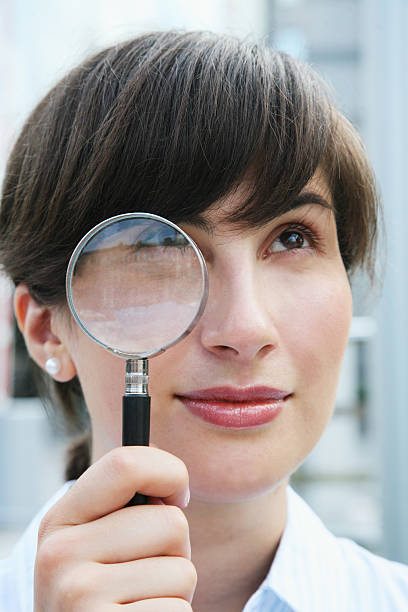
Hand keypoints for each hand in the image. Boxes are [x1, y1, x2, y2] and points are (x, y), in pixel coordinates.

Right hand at [34, 446, 195, 610]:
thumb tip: (172, 477)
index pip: (126, 462)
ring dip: (174, 590)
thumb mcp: (99, 541)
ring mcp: (78, 598)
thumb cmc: (104, 592)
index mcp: (61, 520)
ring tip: (139, 604)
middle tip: (144, 573)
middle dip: (176, 549)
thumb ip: (126, 503)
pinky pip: (179, 610)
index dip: (169, 472)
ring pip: (183, 569)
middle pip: (170, 522)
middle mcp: (59, 555)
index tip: (177, 496)